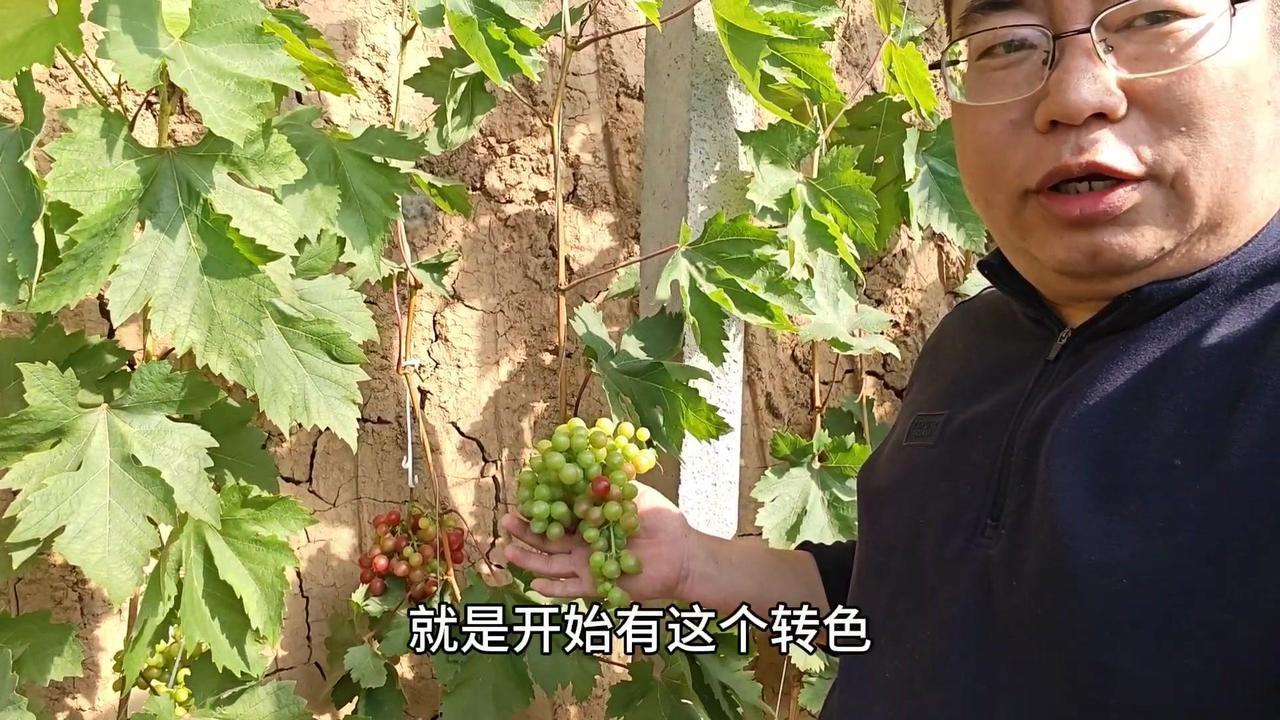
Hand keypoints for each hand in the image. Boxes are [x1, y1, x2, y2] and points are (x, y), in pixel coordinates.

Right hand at [499, 481, 693, 601]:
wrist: (681, 553)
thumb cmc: (660, 520)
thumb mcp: (632, 493)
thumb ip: (607, 486)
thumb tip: (581, 471)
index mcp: (589, 519)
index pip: (557, 513)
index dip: (538, 506)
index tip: (520, 497)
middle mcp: (583, 543)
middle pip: (547, 539)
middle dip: (525, 531)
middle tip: (505, 522)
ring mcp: (587, 564)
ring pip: (552, 563)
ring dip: (529, 559)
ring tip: (508, 550)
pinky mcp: (596, 585)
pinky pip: (570, 589)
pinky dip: (553, 589)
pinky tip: (535, 584)